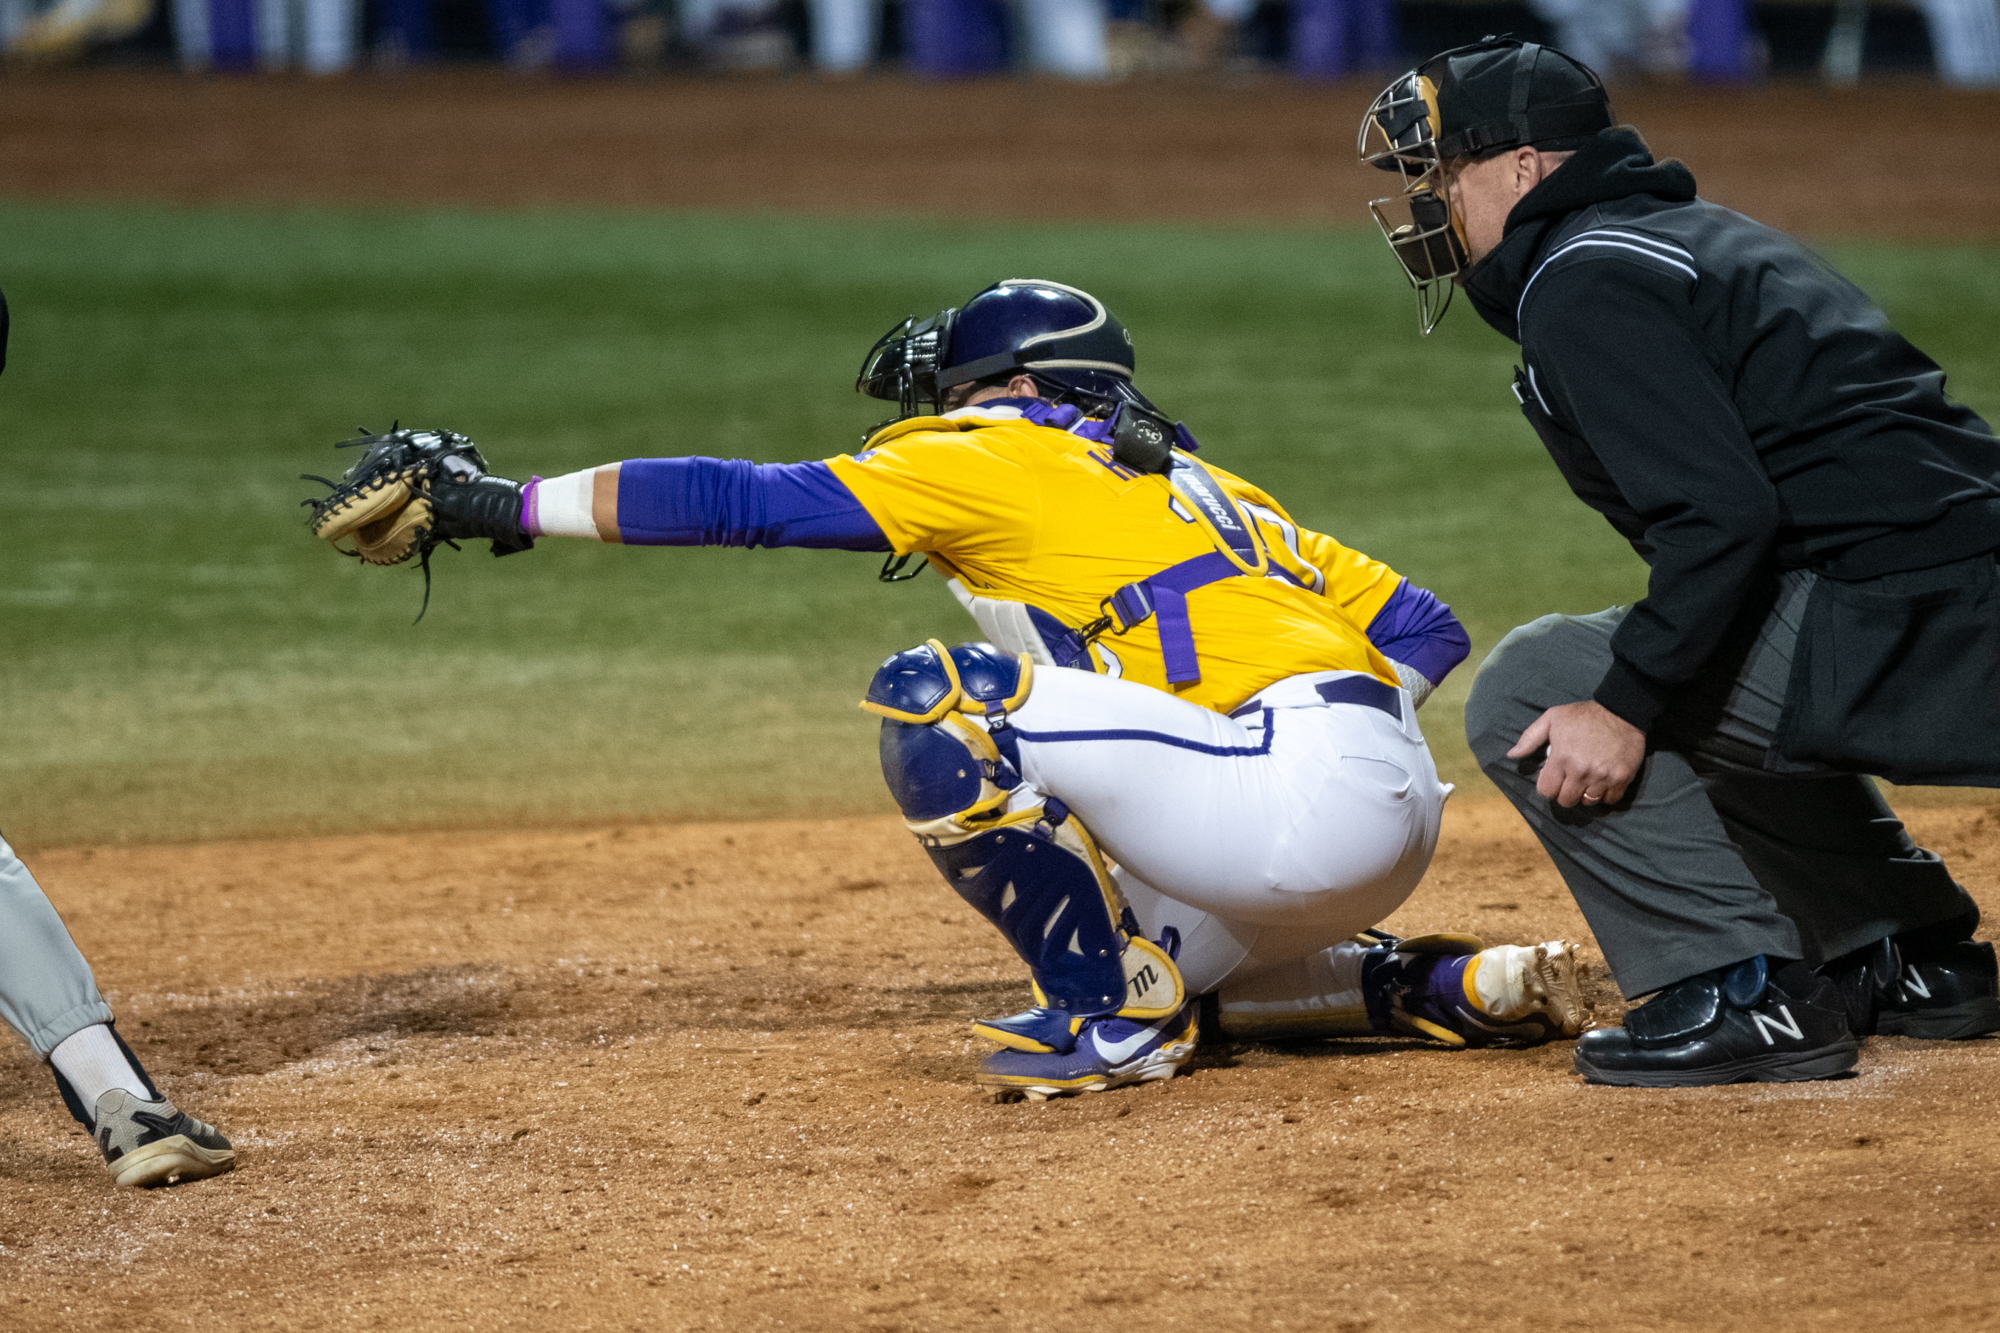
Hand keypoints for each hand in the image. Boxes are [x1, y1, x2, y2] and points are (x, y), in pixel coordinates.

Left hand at [1506, 701, 1645, 807]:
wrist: (1621, 711)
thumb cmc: (1584, 715)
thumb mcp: (1552, 718)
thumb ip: (1530, 738)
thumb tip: (1512, 755)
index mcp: (1561, 758)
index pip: (1546, 791)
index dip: (1547, 787)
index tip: (1553, 779)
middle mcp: (1581, 771)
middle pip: (1566, 801)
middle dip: (1565, 793)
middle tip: (1570, 781)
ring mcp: (1603, 776)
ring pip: (1588, 803)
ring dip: (1585, 795)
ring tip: (1587, 781)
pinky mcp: (1622, 778)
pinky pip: (1610, 800)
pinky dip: (1605, 795)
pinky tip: (1602, 782)